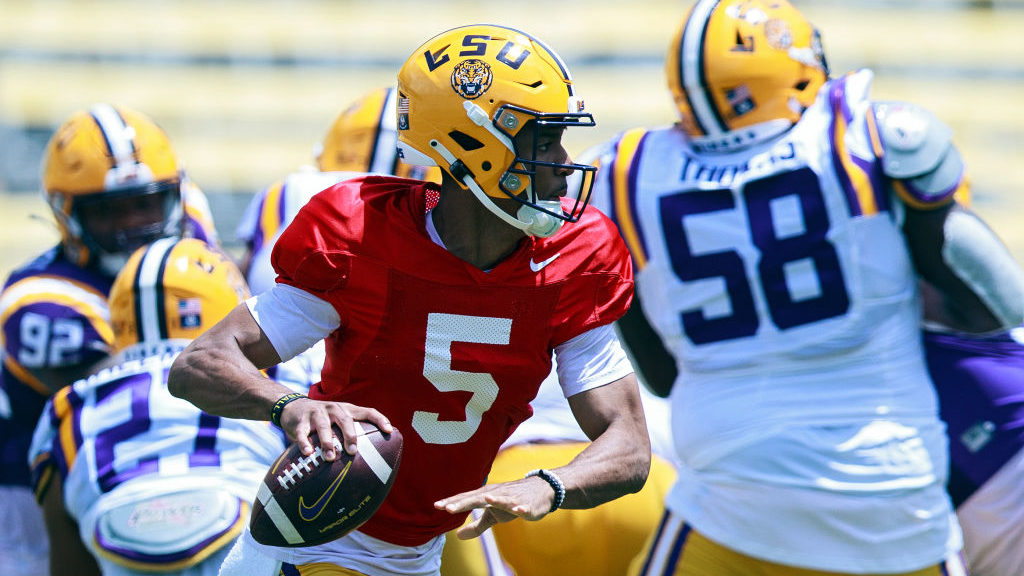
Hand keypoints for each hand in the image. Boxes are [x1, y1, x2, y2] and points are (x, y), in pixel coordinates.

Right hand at [279, 398, 391, 460]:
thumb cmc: (324, 420)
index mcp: (347, 410)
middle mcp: (334, 408)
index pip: (368, 411)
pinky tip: (307, 452)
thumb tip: (370, 460)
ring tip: (331, 458)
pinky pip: (303, 432)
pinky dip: (304, 442)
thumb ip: (351, 434)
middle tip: (352, 452)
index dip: (380, 419)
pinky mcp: (301, 421)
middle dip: (350, 435)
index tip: (390, 431)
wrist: (293, 408)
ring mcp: (317, 413)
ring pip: (324, 426)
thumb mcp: (338, 420)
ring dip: (327, 442)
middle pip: (346, 420)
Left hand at [434, 475, 554, 538]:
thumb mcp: (493, 516)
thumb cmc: (511, 501)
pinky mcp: (526, 505)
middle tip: (447, 507)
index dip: (453, 503)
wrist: (541, 490)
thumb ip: (476, 526)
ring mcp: (512, 498)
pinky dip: (520, 507)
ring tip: (485, 499)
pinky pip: (523, 507)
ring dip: (494, 500)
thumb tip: (457, 536)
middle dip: (463, 502)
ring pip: (501, 499)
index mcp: (486, 496)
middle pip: (478, 498)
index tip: (437, 506)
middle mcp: (496, 494)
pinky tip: (518, 510)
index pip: (466, 499)